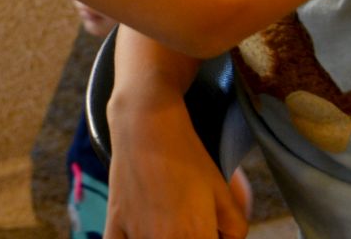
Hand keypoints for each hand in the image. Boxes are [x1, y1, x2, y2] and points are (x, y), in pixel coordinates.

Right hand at [103, 99, 249, 238]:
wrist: (146, 124)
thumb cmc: (187, 156)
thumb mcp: (223, 193)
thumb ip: (235, 230)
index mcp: (196, 236)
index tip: (209, 230)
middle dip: (189, 237)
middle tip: (190, 224)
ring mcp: (136, 234)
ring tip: (169, 222)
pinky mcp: (114, 223)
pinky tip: (140, 231)